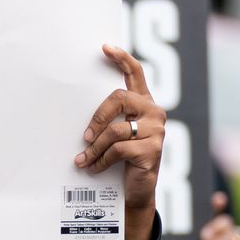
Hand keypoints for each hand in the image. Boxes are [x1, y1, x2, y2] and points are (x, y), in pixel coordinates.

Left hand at [77, 46, 166, 239]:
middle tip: (84, 136)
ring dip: (94, 147)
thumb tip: (82, 117)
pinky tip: (93, 168)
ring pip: (116, 130)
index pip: (136, 74)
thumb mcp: (117, 135)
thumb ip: (110, 120)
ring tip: (84, 159)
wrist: (136, 192)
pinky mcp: (152, 150)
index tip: (105, 48)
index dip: (122, 59)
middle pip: (120, 98)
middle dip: (98, 116)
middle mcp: (154, 113)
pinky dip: (101, 160)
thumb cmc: (123, 160)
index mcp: (145, 104)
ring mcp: (156, 131)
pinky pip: (118, 150)